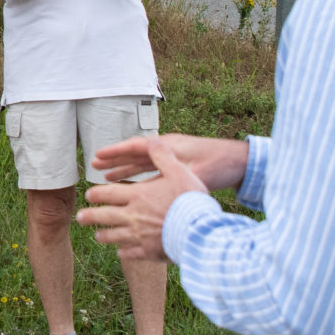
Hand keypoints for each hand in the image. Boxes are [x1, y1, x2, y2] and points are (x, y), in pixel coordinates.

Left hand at [79, 143, 209, 260]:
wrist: (197, 230)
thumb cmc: (189, 199)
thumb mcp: (178, 171)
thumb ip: (163, 156)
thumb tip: (153, 141)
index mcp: (138, 195)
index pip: (109, 193)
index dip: (97, 194)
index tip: (88, 195)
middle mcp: (133, 216)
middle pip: (105, 216)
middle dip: (90, 216)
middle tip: (80, 217)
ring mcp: (139, 236)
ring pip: (114, 236)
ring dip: (104, 236)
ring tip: (97, 236)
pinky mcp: (148, 252)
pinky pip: (131, 253)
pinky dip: (124, 252)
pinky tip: (121, 253)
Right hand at [92, 132, 247, 191]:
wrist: (240, 162)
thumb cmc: (219, 165)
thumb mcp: (194, 173)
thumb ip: (172, 177)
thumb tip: (152, 188)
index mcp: (169, 146)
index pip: (137, 146)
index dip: (116, 152)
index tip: (98, 156)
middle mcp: (168, 149)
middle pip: (135, 153)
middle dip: (115, 159)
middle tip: (94, 165)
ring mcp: (172, 157)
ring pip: (142, 162)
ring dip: (124, 168)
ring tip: (106, 176)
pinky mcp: (178, 165)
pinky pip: (152, 168)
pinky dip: (139, 175)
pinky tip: (131, 185)